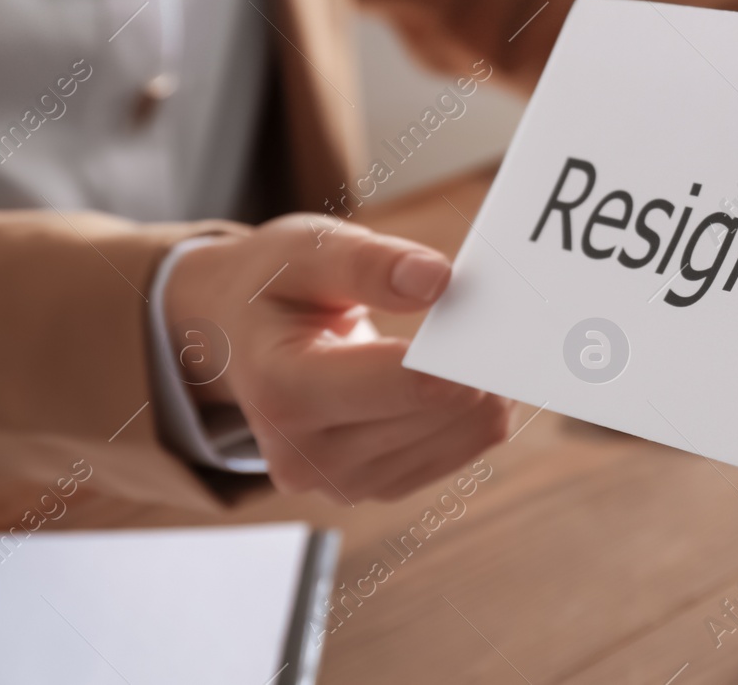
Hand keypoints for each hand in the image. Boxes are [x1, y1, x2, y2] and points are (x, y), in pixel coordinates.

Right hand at [163, 215, 512, 501]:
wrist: (241, 339)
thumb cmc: (275, 286)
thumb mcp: (306, 250)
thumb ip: (368, 263)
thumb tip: (438, 279)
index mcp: (282, 391)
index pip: (404, 384)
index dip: (462, 349)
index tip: (496, 312)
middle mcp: (308, 456)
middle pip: (443, 410)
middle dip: (478, 358)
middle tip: (494, 314)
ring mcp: (344, 482)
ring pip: (466, 433)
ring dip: (485, 384)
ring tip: (471, 337)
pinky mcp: (379, 487)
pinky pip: (465, 449)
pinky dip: (477, 408)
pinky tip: (463, 371)